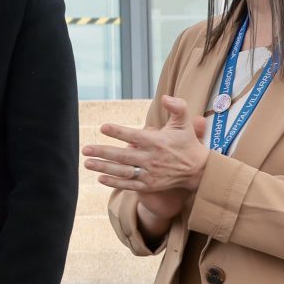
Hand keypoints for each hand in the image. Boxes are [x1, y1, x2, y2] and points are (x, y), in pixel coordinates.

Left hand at [83, 94, 209, 225]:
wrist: (198, 170)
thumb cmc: (186, 142)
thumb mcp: (184, 122)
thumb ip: (177, 107)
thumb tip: (165, 97)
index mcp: (157, 142)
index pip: (134, 136)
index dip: (118, 132)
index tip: (103, 127)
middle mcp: (152, 159)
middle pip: (123, 156)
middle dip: (103, 152)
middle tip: (85, 149)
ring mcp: (149, 174)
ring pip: (123, 172)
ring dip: (104, 168)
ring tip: (87, 163)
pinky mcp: (149, 185)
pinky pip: (129, 185)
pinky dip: (114, 183)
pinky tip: (100, 178)